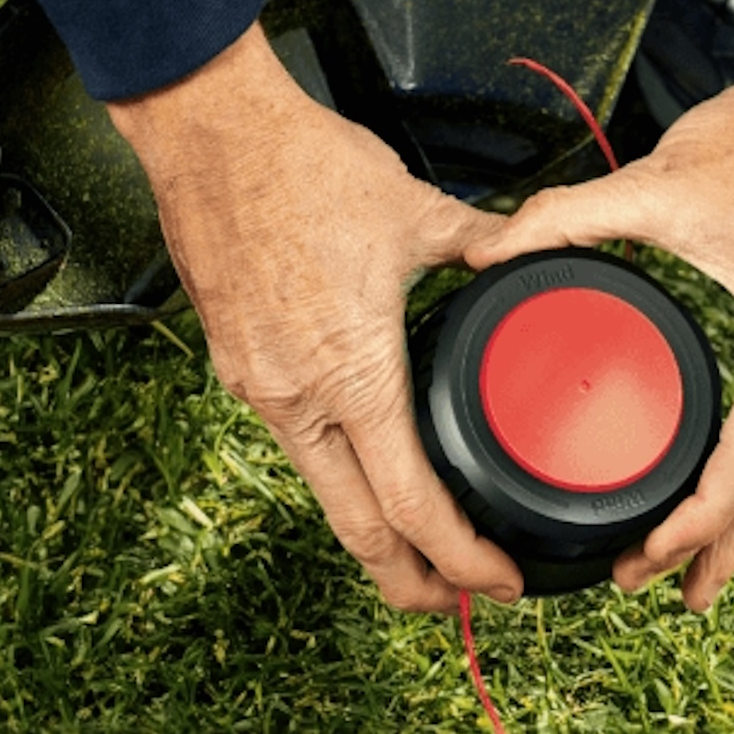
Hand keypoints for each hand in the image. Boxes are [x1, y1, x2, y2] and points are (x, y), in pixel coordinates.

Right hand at [107, 23, 523, 611]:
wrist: (210, 133)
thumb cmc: (302, 167)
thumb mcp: (417, 210)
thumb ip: (483, 245)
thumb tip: (523, 255)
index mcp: (351, 372)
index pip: (411, 503)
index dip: (460, 559)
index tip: (497, 579)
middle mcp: (295, 396)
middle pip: (355, 531)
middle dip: (410, 582)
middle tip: (457, 601)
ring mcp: (255, 385)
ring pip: (320, 488)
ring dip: (369, 527)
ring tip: (415, 538)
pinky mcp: (233, 362)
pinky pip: (291, 438)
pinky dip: (334, 468)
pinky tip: (360, 453)